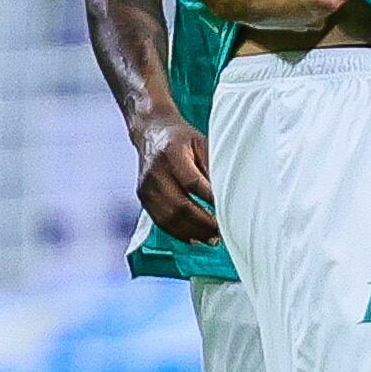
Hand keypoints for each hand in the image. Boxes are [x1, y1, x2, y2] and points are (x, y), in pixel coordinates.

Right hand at [132, 116, 215, 244]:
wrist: (151, 132)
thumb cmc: (181, 138)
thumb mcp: (201, 143)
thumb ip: (212, 166)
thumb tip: (227, 194)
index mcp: (172, 154)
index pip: (192, 182)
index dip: (210, 200)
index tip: (227, 212)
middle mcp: (155, 172)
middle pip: (179, 205)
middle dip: (202, 223)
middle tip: (221, 233)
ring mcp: (146, 186)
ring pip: (168, 218)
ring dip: (192, 232)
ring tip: (211, 239)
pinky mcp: (143, 197)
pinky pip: (160, 221)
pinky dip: (179, 233)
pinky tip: (194, 238)